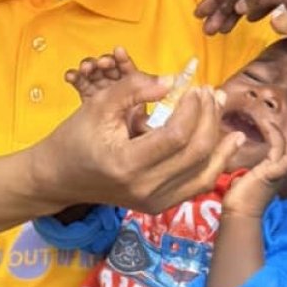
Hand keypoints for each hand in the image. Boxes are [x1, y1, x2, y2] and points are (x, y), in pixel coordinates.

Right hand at [40, 70, 240, 214]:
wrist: (59, 178)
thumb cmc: (75, 137)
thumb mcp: (99, 104)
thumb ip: (134, 88)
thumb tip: (173, 80)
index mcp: (127, 164)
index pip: (176, 136)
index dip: (192, 108)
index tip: (194, 86)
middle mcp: (145, 189)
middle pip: (196, 153)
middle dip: (209, 117)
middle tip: (209, 92)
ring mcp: (155, 202)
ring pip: (205, 172)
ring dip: (219, 139)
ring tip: (222, 108)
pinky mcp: (160, 206)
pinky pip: (198, 184)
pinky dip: (216, 162)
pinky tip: (228, 142)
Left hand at [222, 123, 286, 217]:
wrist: (240, 214)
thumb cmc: (239, 201)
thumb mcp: (244, 180)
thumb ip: (246, 171)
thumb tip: (238, 165)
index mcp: (272, 174)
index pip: (280, 154)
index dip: (278, 141)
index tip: (270, 128)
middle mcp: (278, 172)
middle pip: (286, 149)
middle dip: (280, 134)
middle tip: (270, 120)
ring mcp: (277, 172)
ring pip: (284, 148)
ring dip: (277, 133)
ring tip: (268, 121)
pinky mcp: (273, 172)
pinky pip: (282, 153)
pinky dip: (278, 139)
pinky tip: (271, 128)